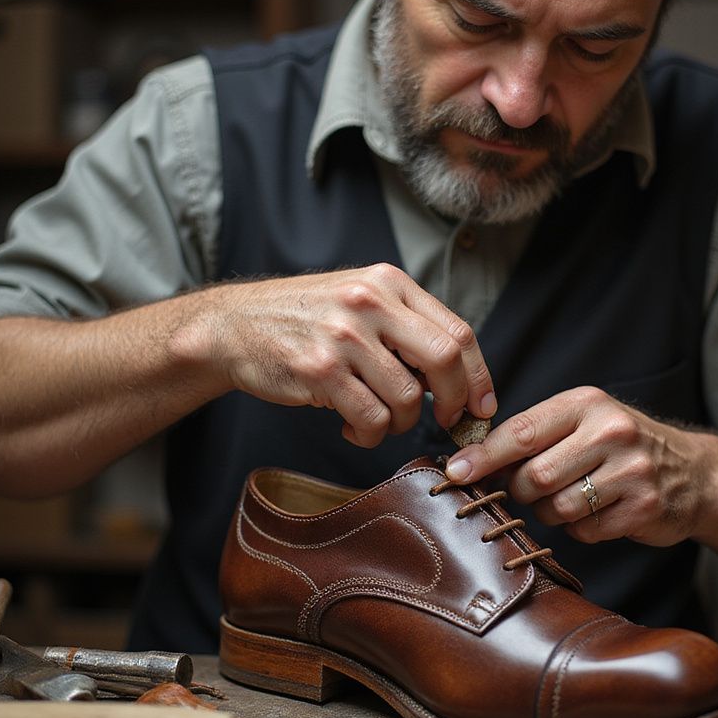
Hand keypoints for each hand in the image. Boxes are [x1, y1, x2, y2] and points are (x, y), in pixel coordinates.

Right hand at [188, 263, 496, 447]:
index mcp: (388, 283)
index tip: (482, 405)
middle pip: (444, 360)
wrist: (235, 325)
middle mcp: (370, 303)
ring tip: (378, 419)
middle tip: (446, 420)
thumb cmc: (306, 318)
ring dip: (401, 422)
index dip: (479, 375)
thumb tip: (460, 378)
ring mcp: (343, 336)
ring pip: (408, 398)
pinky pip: (371, 420)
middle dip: (456, 401)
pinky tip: (353, 427)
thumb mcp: (360, 299)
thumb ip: (407, 326)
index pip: (457, 331)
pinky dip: (370, 435)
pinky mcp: (319, 371)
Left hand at [443, 386, 716, 545]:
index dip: (483, 456)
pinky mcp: (644, 508)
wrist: (694, 473)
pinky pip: (585, 531)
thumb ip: (533, 435)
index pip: (521, 431)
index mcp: (587, 403)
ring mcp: (631, 470)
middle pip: (534, 477)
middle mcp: (611, 431)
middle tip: (529, 488)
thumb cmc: (619, 445)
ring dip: (550, 512)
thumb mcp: (582, 422)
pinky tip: (598, 511)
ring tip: (571, 497)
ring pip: (556, 508)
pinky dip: (581, 528)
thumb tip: (470, 460)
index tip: (455, 472)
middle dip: (520, 490)